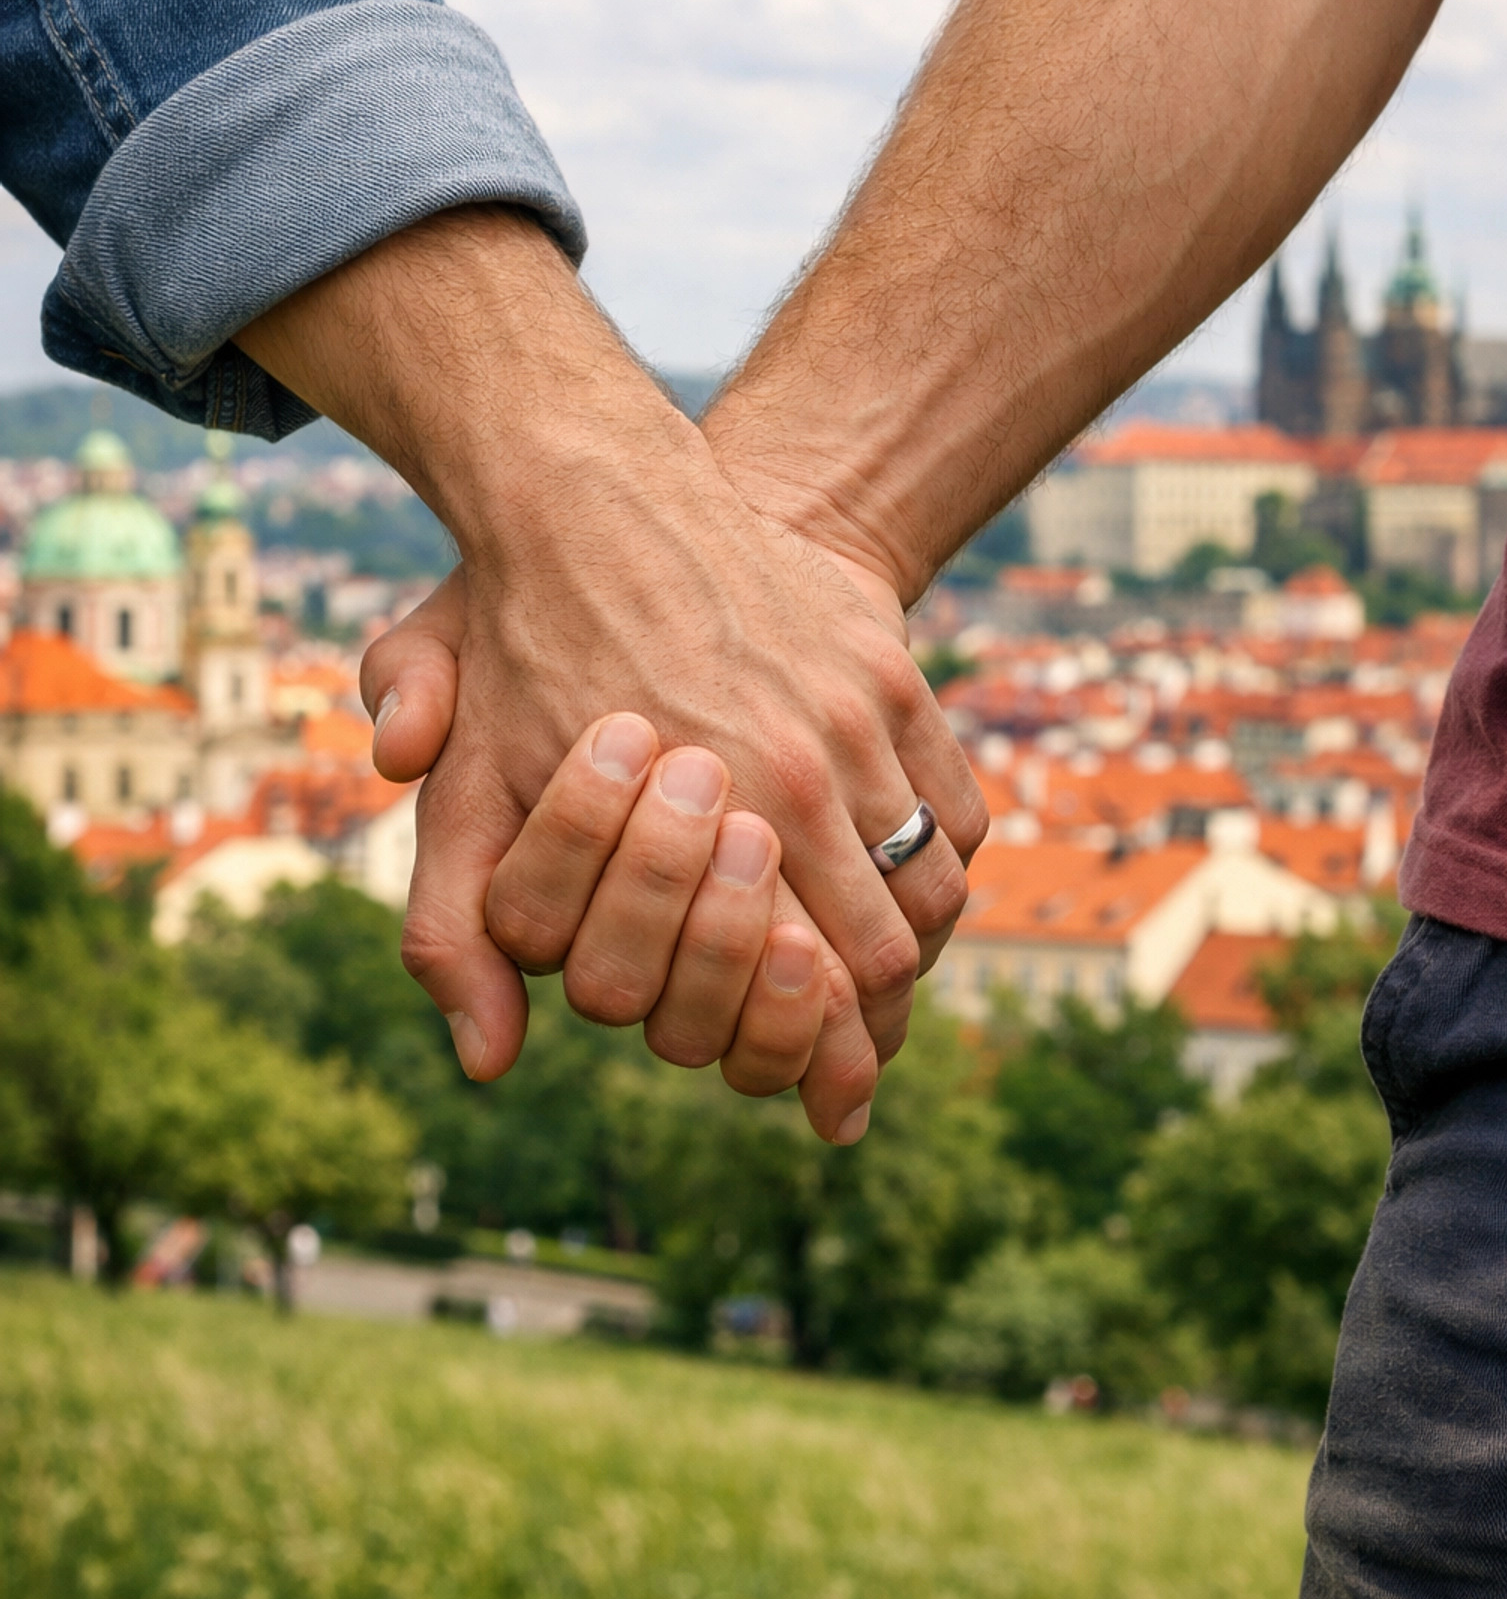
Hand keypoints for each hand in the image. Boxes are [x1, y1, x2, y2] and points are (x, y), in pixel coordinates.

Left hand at [239, 211, 985, 1092]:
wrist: (599, 490)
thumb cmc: (523, 646)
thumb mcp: (466, 784)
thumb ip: (459, 927)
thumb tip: (487, 1061)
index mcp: (718, 810)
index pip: (822, 984)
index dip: (834, 1063)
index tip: (834, 1108)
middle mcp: (809, 767)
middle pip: (893, 947)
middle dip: (878, 1021)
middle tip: (861, 1058)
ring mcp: (862, 713)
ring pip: (937, 880)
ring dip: (914, 945)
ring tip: (878, 983)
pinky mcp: (889, 669)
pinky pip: (956, 804)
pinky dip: (940, 863)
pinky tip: (900, 889)